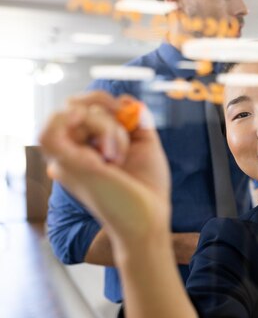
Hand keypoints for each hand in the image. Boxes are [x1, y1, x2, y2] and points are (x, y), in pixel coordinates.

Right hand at [39, 92, 170, 250]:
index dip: (108, 102)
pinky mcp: (67, 166)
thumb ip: (134, 120)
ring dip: (105, 125)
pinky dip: (70, 123)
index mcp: (88, 147)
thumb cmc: (147, 189)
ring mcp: (67, 158)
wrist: (149, 217)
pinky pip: (48, 132)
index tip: (133, 118)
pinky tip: (99, 142)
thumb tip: (127, 100)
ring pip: (73, 112)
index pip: (84, 107)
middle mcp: (73, 151)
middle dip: (109, 111)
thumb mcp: (144, 145)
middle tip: (128, 135)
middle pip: (79, 105)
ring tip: (118, 155)